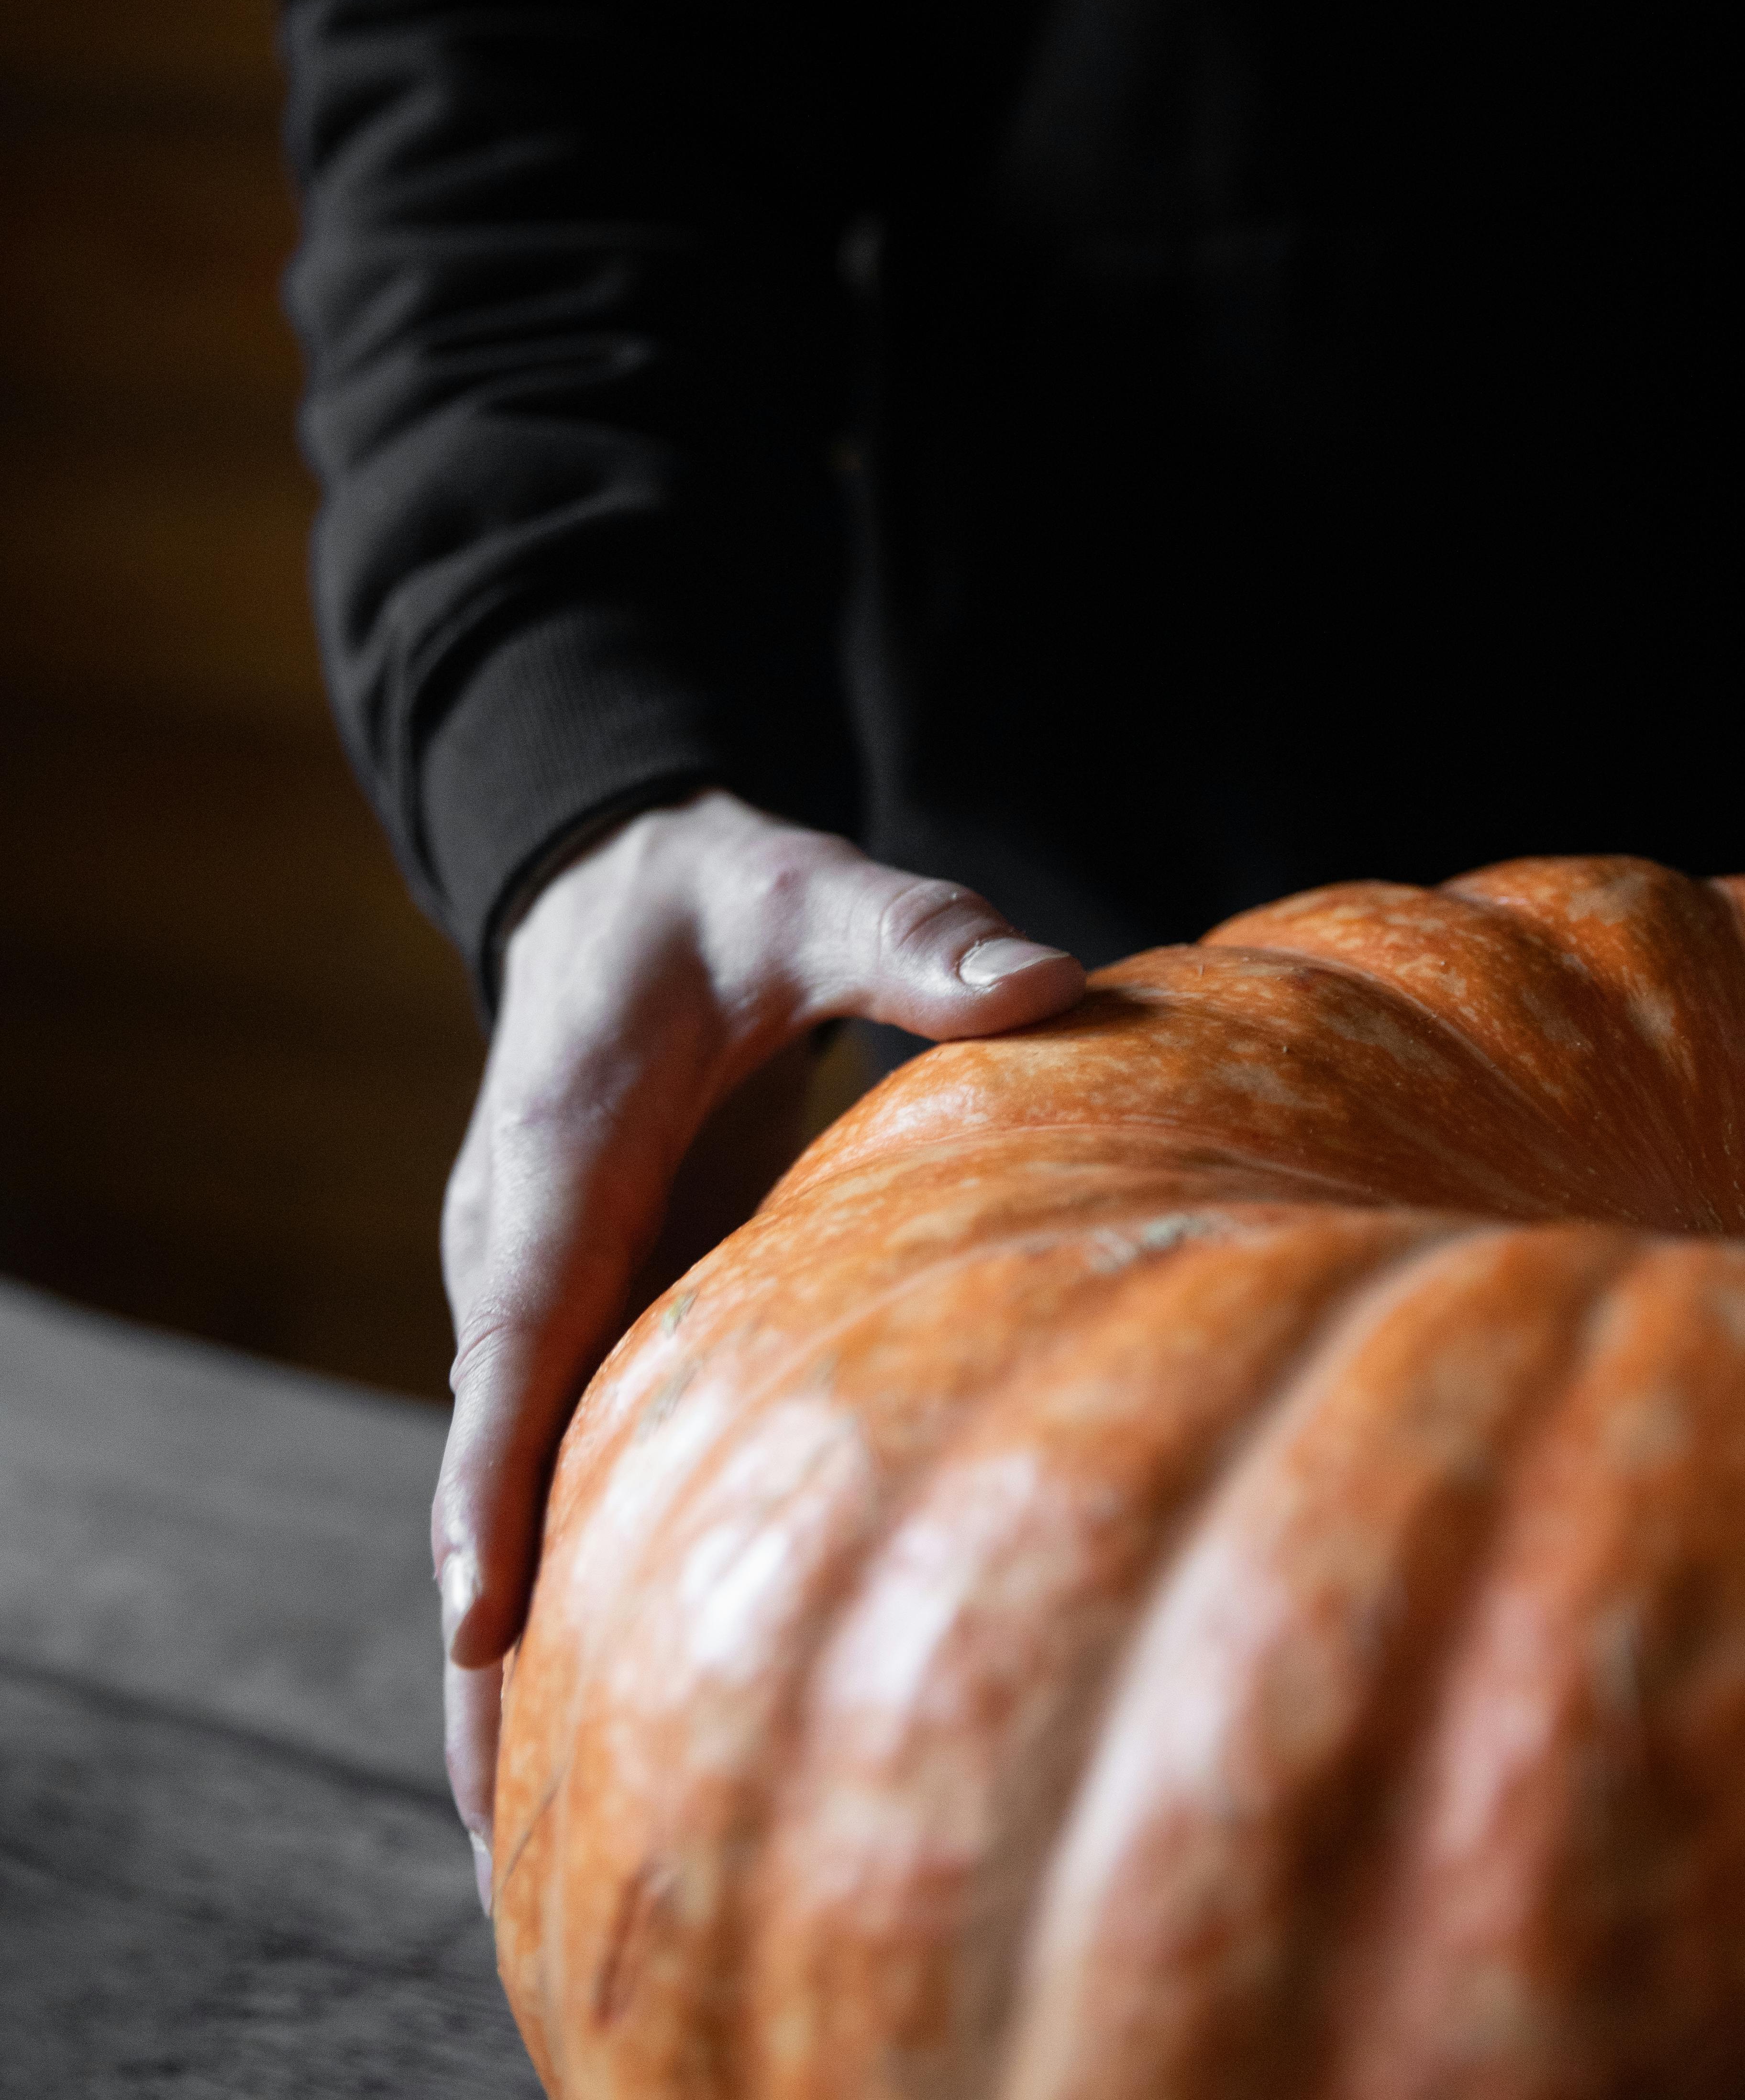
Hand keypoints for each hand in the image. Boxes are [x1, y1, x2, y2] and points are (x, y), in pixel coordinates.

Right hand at [432, 788, 1083, 1911]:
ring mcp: (536, 1283)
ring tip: (518, 1846)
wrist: (603, 884)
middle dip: (485, 1640)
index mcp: (563, 1145)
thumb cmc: (713, 893)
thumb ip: (912, 936)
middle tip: (497, 1836)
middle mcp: (519, 1236)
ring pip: (514, 1479)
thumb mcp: (806, 888)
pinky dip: (556, 1579)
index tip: (478, 1627)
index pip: (520, 1325)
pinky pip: (557, 1455)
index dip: (490, 1476)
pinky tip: (590, 1713)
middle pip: (493, 1453)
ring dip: (505, 1652)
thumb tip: (1053, 987)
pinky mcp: (578, 1306)